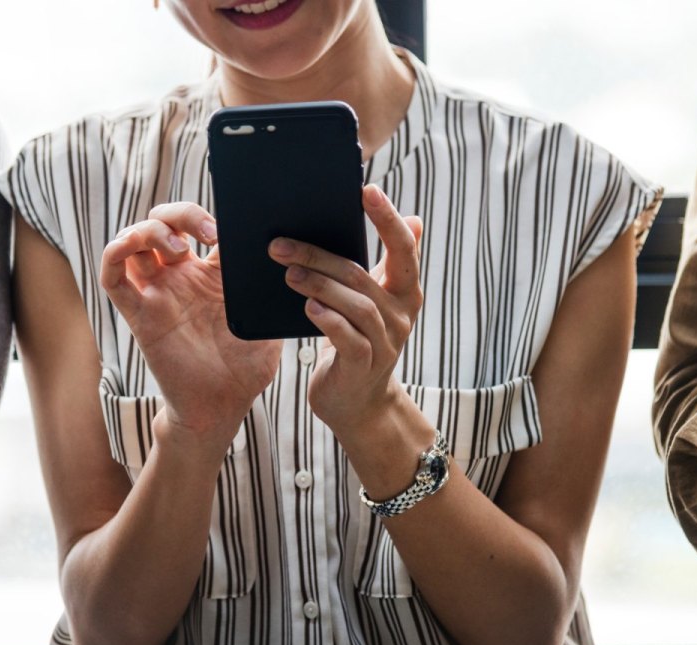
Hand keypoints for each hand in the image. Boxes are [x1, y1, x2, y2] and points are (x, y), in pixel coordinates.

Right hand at [99, 202, 281, 450]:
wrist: (222, 407)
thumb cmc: (245, 368)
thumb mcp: (266, 322)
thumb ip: (270, 292)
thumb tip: (291, 261)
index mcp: (211, 275)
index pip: (199, 226)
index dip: (208, 216)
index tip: (229, 228)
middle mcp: (180, 278)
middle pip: (162, 223)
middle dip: (179, 215)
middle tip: (207, 233)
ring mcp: (157, 294)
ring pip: (134, 242)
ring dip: (149, 231)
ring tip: (178, 248)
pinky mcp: (139, 315)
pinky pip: (113, 277)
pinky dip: (114, 253)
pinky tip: (129, 247)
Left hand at [268, 185, 423, 439]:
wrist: (357, 402)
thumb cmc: (360, 340)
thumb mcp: (377, 301)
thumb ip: (388, 263)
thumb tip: (414, 218)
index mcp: (405, 291)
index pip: (403, 248)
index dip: (387, 219)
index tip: (366, 190)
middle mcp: (401, 315)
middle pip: (362, 275)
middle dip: (320, 255)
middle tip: (281, 244)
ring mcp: (385, 342)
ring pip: (355, 304)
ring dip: (318, 284)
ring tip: (287, 272)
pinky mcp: (364, 366)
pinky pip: (347, 338)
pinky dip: (327, 320)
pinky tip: (307, 307)